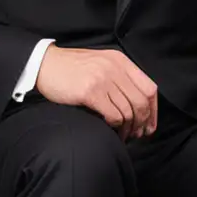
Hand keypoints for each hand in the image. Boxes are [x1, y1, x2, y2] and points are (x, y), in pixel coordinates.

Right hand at [36, 46, 158, 140]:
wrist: (43, 64)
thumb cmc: (72, 69)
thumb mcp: (101, 63)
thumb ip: (120, 77)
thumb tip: (139, 105)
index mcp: (121, 61)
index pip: (149, 88)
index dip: (153, 110)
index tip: (150, 125)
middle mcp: (115, 68)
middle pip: (141, 102)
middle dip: (142, 122)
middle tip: (137, 134)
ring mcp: (103, 79)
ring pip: (128, 111)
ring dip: (128, 128)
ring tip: (123, 135)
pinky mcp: (90, 92)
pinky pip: (113, 115)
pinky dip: (115, 126)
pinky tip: (110, 129)